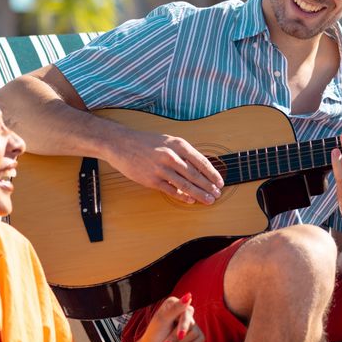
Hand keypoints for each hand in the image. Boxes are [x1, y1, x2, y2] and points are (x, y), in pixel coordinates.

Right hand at [108, 129, 223, 204]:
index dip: (212, 174)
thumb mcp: (167, 141)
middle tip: (217, 194)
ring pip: (185, 185)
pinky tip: (191, 201)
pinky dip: (182, 197)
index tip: (220, 182)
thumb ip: (182, 153)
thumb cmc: (145, 142)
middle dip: (209, 187)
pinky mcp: (152, 180)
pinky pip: (171, 191)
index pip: (201, 161)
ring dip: (199, 194)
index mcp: (177, 144)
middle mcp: (171, 156)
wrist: (121, 144)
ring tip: (209, 200)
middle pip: (195, 175)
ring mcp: (161, 169)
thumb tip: (199, 167)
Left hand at [133, 293, 204, 341]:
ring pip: (196, 333)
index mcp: (173, 303)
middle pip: (191, 324)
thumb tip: (189, 295)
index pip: (187, 312)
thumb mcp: (163, 321)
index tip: (180, 335)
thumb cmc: (154, 336)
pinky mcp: (194, 334)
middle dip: (176, 338)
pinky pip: (200, 340)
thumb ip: (176, 308)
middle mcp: (183, 310)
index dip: (183, 325)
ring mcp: (190, 323)